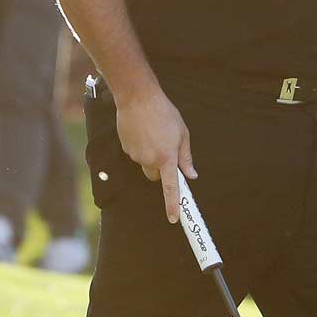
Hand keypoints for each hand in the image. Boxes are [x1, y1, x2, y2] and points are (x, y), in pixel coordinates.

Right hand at [116, 85, 196, 222]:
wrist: (138, 98)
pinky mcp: (126, 148)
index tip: (174, 218)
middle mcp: (150, 160)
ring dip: (150, 156)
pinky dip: (140, 147)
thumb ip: (186, 157)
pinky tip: (143, 131)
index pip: (171, 188)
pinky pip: (136, 154)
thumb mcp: (182, 133)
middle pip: (155, 177)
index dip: (172, 205)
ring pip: (145, 164)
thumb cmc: (164, 113)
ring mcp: (135, 155)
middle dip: (161, 170)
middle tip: (165, 150)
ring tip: (153, 133)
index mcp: (167, 158)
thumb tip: (191, 175)